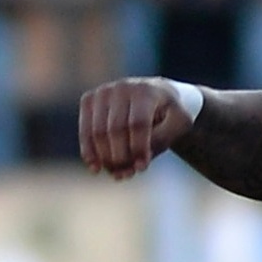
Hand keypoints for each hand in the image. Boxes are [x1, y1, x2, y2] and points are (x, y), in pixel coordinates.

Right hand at [78, 78, 196, 180]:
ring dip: (106, 158)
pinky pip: (85, 130)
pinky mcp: (89, 100)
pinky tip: (95, 169)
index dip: (138, 149)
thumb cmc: (170, 116)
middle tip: (130, 173)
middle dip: (121, 157)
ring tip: (118, 174)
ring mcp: (103, 92)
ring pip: (98, 132)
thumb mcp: (176, 128)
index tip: (142, 168)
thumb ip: (159, 142)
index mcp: (146, 91)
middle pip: (115, 129)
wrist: (158, 95)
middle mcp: (122, 87)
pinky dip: (89, 151)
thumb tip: (135, 164)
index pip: (137, 124)